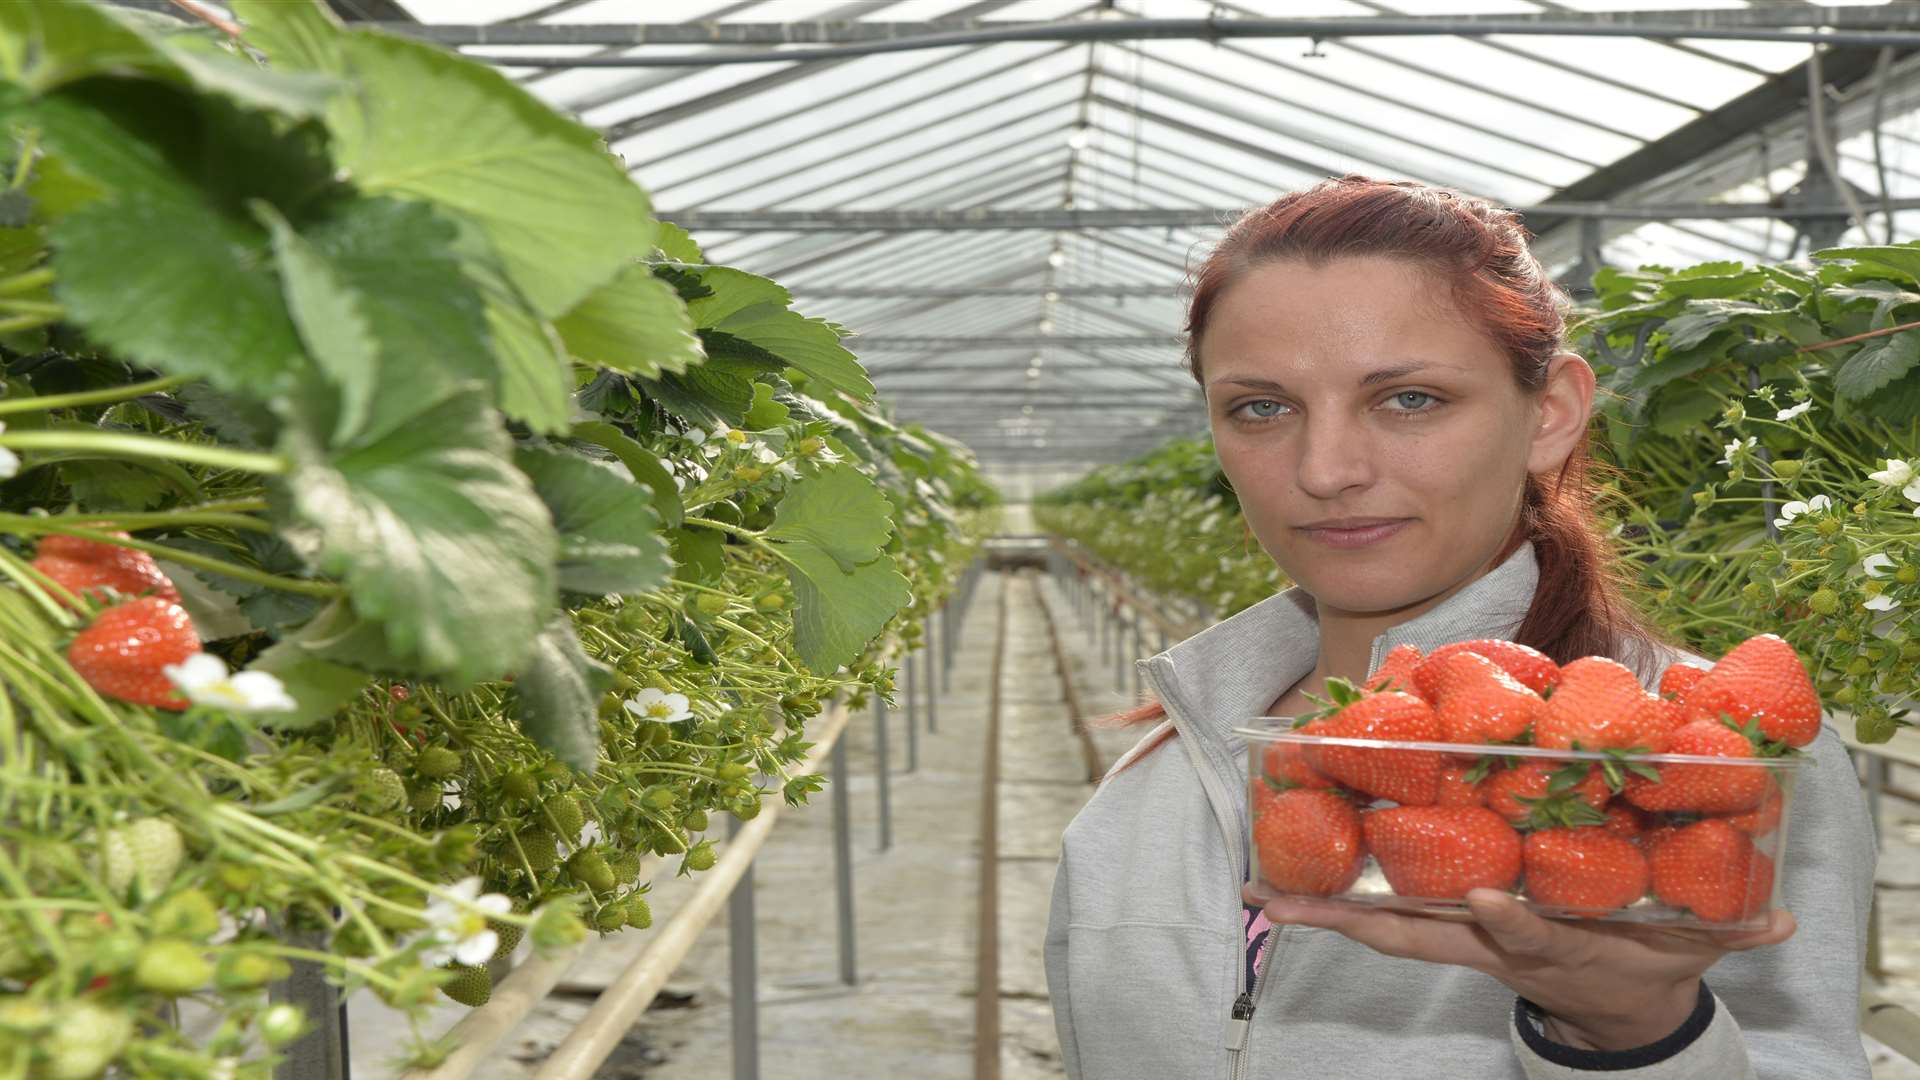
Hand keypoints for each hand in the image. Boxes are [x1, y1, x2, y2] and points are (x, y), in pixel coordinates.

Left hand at [1245, 885, 1793, 1050]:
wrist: (1610, 997)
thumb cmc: (1640, 957)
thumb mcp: (1682, 948)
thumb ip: (1724, 933)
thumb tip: (1780, 925)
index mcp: (1546, 945)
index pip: (1522, 934)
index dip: (1507, 921)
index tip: (1491, 903)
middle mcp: (1484, 937)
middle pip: (1408, 933)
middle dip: (1346, 921)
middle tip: (1279, 900)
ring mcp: (1456, 932)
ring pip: (1378, 924)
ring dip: (1319, 908)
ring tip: (1260, 887)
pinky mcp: (1443, 920)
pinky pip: (1379, 910)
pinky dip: (1334, 898)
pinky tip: (1287, 875)